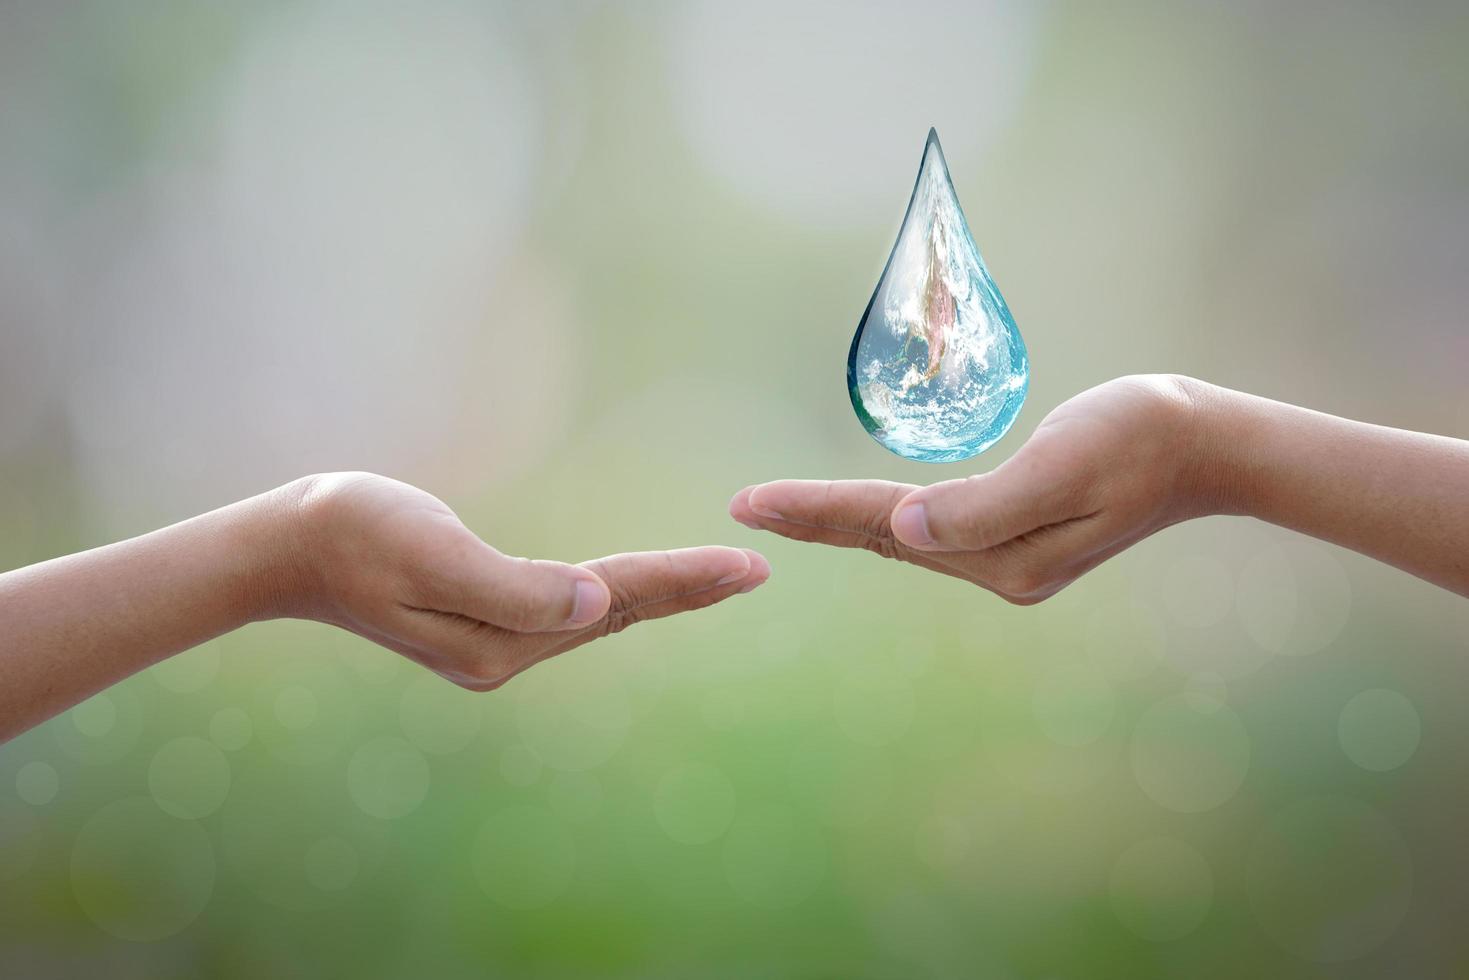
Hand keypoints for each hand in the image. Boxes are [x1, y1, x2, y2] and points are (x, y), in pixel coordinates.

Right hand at [279, 472, 769, 688]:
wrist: (287, 546)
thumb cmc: (351, 534)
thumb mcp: (431, 553)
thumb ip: (513, 587)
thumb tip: (594, 605)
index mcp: (497, 640)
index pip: (612, 603)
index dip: (683, 582)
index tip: (749, 567)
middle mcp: (503, 653)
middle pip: (616, 615)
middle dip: (688, 591)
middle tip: (758, 570)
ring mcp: (492, 643)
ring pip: (597, 615)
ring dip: (660, 594)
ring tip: (721, 576)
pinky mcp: (482, 622)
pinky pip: (569, 607)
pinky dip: (616, 592)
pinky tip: (639, 588)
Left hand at [730, 375, 1215, 603]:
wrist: (1204, 446)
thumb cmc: (1140, 437)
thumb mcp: (1063, 463)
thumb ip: (985, 503)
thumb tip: (905, 529)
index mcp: (1004, 557)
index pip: (888, 526)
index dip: (815, 508)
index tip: (749, 501)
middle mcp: (999, 569)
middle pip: (885, 539)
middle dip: (812, 520)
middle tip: (741, 504)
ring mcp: (1009, 561)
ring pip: (903, 540)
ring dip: (841, 522)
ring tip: (778, 509)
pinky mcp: (1017, 541)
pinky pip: (932, 531)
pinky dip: (884, 520)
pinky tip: (860, 515)